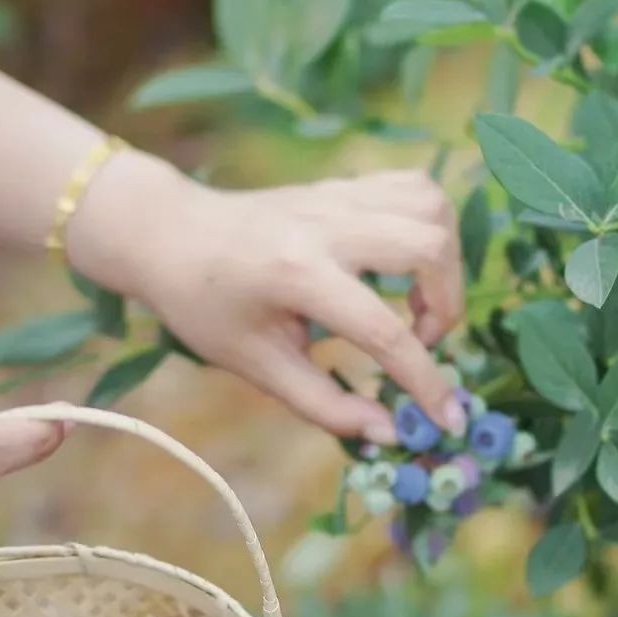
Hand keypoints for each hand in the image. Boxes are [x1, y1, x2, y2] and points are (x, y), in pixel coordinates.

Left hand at [72, 153, 465, 443]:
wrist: (171, 235)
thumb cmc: (205, 307)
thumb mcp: (255, 365)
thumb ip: (323, 403)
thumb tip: (387, 431)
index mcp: (297, 275)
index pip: (384, 330)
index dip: (424, 380)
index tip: (445, 417)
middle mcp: (326, 226)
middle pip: (428, 246)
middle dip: (446, 304)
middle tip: (420, 340)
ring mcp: (338, 196)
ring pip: (431, 207)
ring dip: (445, 262)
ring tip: (417, 302)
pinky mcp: (345, 184)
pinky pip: (415, 188)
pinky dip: (430, 227)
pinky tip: (407, 263)